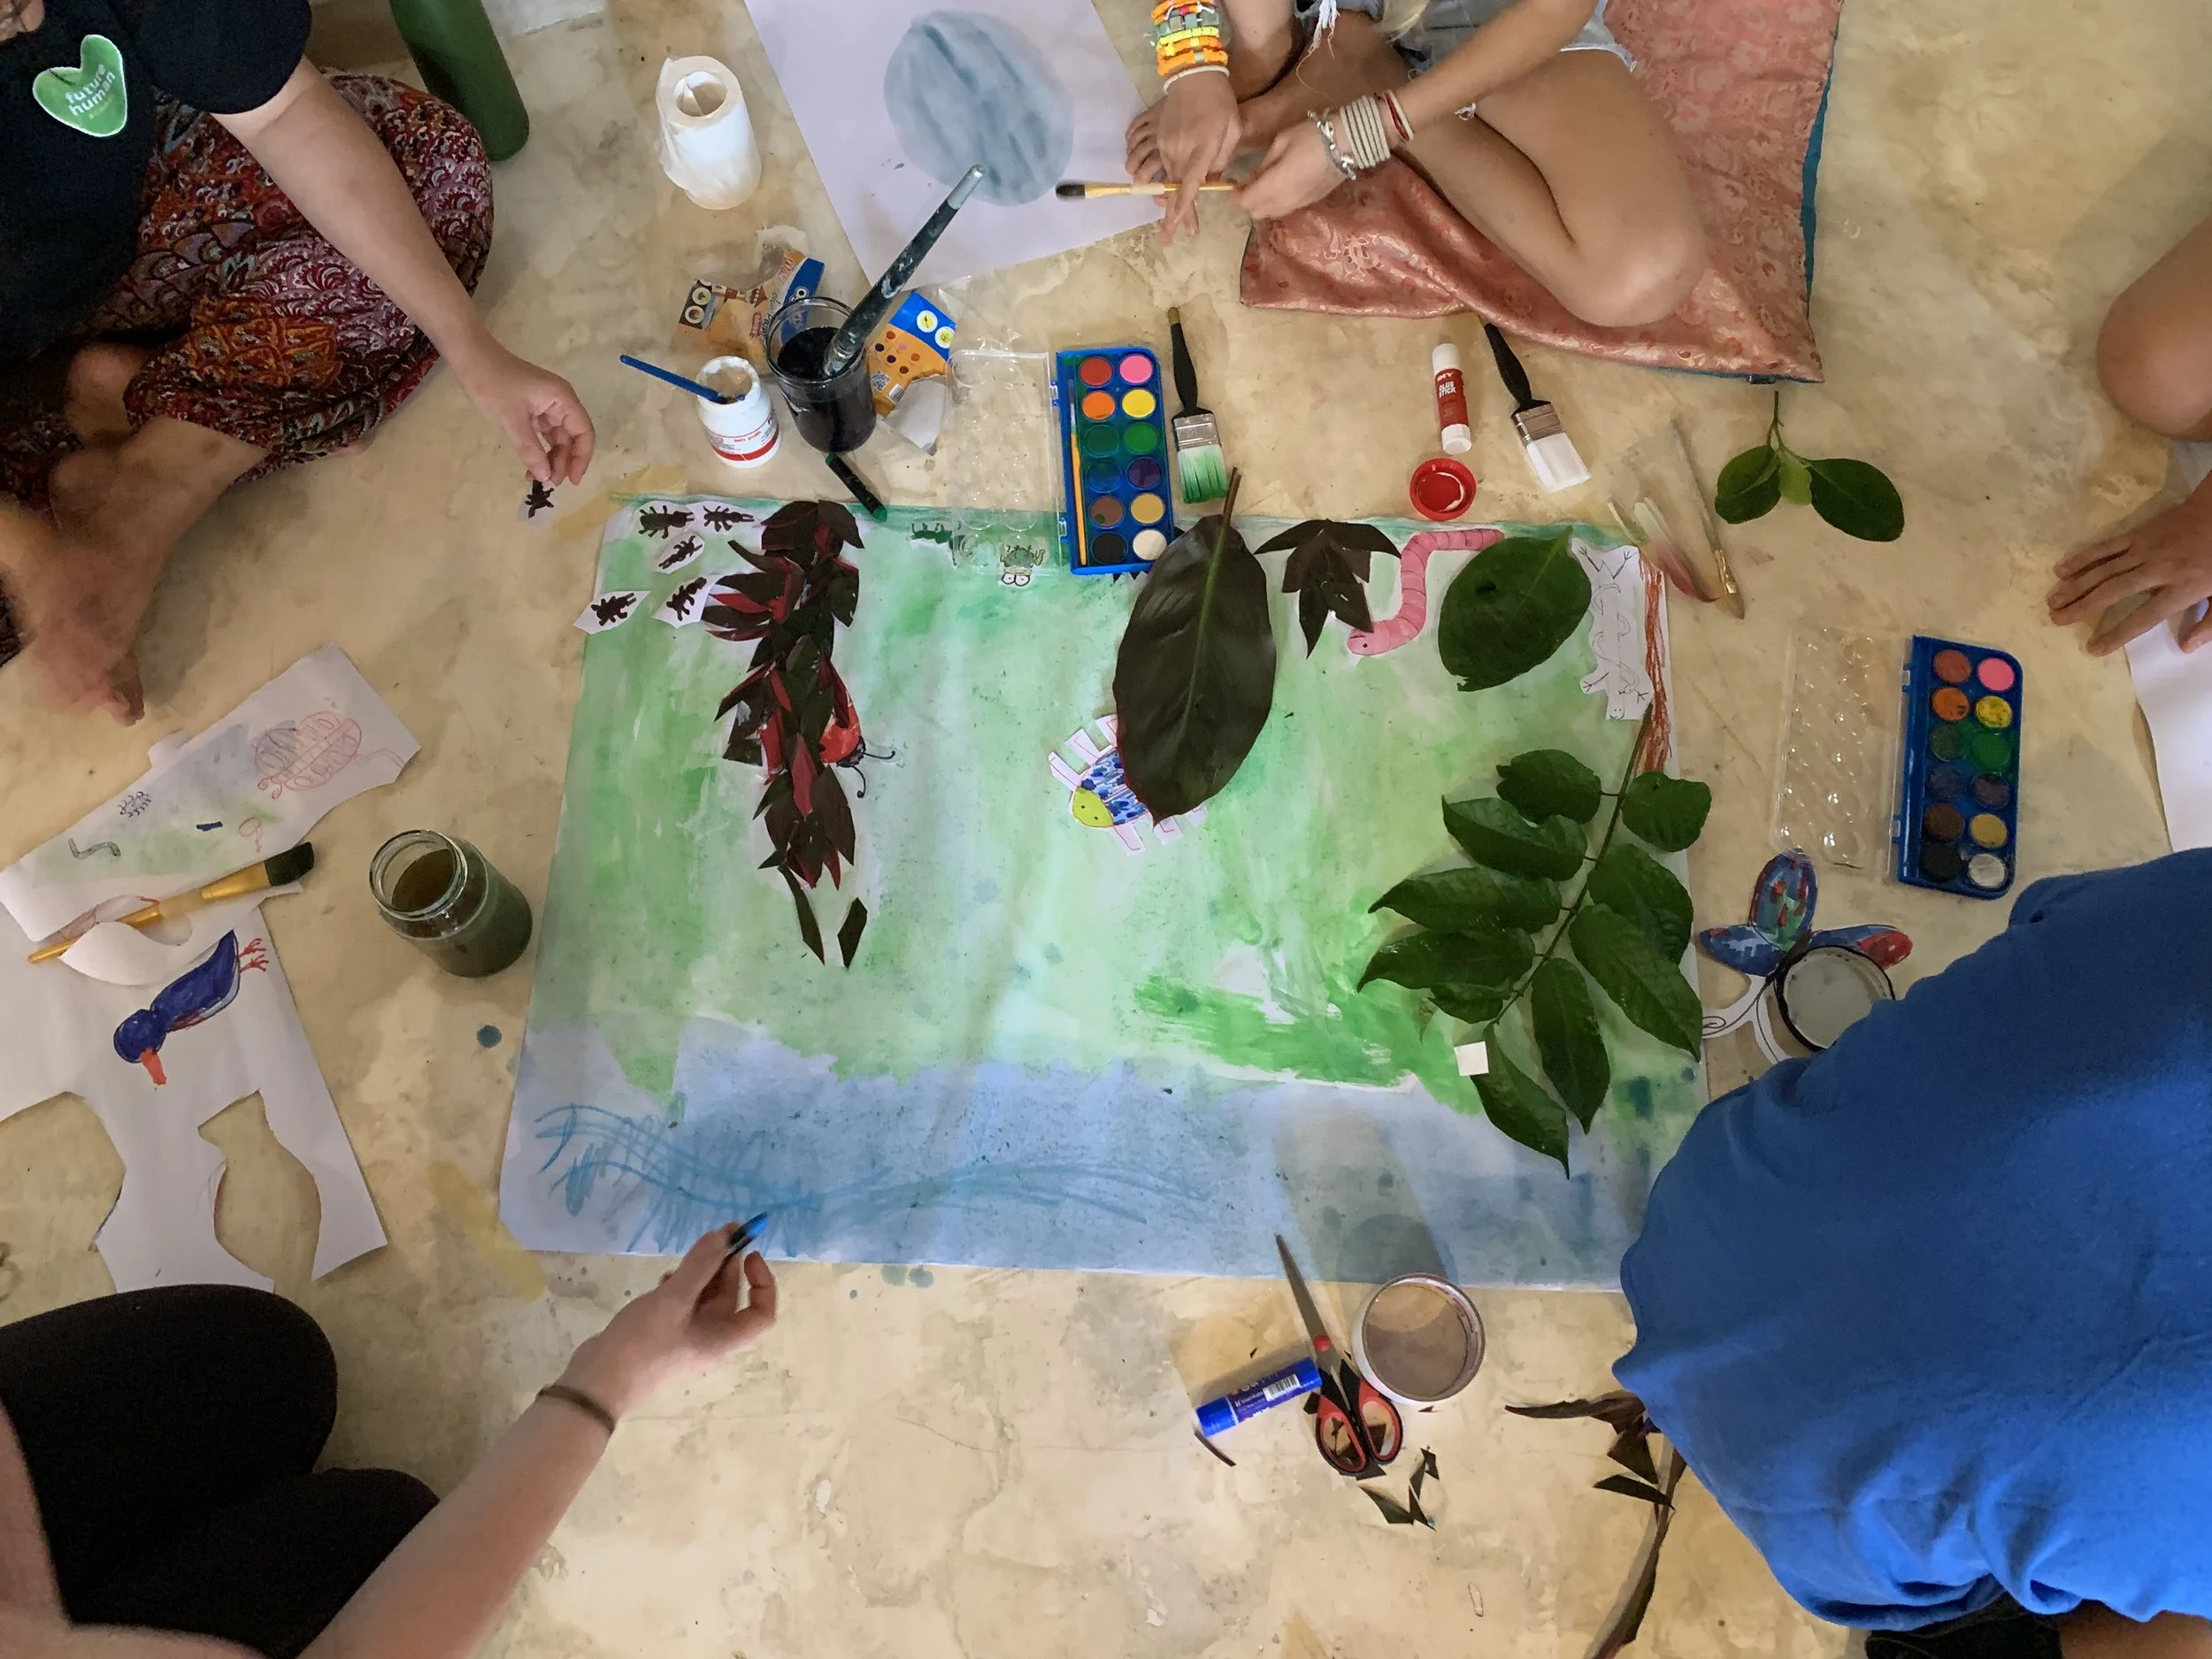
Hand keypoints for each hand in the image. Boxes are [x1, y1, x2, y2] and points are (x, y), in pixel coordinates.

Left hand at [451, 338, 595, 485]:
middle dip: (563, 462)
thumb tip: (546, 477)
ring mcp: (547, 406)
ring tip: (537, 478)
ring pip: (558, 439)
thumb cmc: (491, 383)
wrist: (469, 357)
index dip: (582, 458)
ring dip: (551, 459)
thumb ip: (531, 449)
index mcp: (562, 399)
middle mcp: (560, 402)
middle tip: (547, 483)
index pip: (584, 432)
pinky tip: (531, 466)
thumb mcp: (511, 419)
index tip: (571, 480)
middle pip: (572, 438)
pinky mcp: (533, 410)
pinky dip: (539, 451)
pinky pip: (543, 435)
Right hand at [555, 1225, 777, 1419]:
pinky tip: (665, 1277)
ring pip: (704, 1301)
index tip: (748, 1254)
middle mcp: (710, 1341)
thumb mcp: (674, 1299)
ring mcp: (685, 1340)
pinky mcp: (663, 1337)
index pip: (762, 1313)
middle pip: (731, 1300)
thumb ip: (701, 1265)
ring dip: (702, 1275)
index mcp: (723, 1339)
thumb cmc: (643, 1342)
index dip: (763, 1281)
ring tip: (689, 1254)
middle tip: (718, 1235)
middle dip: (727, 1267)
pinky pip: (682, 1307)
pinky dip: (680, 1288)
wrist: (597, 1382)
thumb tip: (725, 1234)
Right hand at [1126, 73, 1239, 239]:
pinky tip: (1165, 186)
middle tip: (1169, 238)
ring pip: (1165, 178)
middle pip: (1173, 190)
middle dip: (1173, 215)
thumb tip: (1209, 183)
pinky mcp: (1159, 138)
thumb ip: (1221, 160)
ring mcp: (1165, 144)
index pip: (1189, 186)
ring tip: (1171, 214)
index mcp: (1199, 150)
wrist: (1194, 74)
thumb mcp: (1231, 131)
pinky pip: (1160, 163)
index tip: (1178, 229)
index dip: (1183, 210)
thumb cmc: (1220, 102)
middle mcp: (1178, 150)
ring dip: (1167, 197)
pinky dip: (1164, 177)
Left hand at [1236, 118, 1349, 221]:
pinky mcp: (1310, 203)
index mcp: (1274, 185)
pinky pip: (1286, 210)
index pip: (1246, 202)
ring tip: (1264, 187)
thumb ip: (1263, 164)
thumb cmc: (1311, 137)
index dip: (1236, 196)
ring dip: (1263, 205)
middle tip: (1248, 186)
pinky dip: (1277, 204)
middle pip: (1257, 213)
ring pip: (1272, 214)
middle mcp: (1285, 201)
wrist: (1346, 144)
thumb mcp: (1281, 142)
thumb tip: (1253, 177)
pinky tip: (1281, 188)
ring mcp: (1299, 205)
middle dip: (1249, 202)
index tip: (1234, 185)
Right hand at [2047, 484, 2211, 653]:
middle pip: (2113, 593)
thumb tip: (2185, 648)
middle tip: (2056, 620)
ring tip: (2052, 602)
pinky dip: (2082, 559)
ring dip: (2075, 587)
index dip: (2116, 634)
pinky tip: (2061, 570)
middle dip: (2082, 608)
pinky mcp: (2136, 534)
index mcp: (2181, 590)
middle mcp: (2157, 571)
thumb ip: (2208, 624)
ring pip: (2103, 571)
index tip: (2093, 648)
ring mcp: (2143, 550)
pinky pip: (2105, 548)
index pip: (2143, 617)